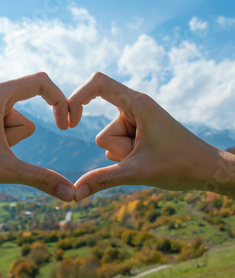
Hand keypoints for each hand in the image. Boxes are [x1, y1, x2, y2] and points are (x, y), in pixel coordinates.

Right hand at [68, 72, 234, 200]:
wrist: (207, 170)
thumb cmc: (180, 165)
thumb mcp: (137, 172)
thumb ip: (102, 180)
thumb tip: (74, 193)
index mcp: (137, 104)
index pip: (99, 83)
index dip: (78, 96)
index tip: (69, 120)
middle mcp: (135, 108)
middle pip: (102, 132)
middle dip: (117, 151)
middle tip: (144, 156)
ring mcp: (136, 122)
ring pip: (109, 143)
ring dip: (124, 157)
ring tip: (149, 158)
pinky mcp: (138, 133)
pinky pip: (118, 148)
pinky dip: (127, 158)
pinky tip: (148, 161)